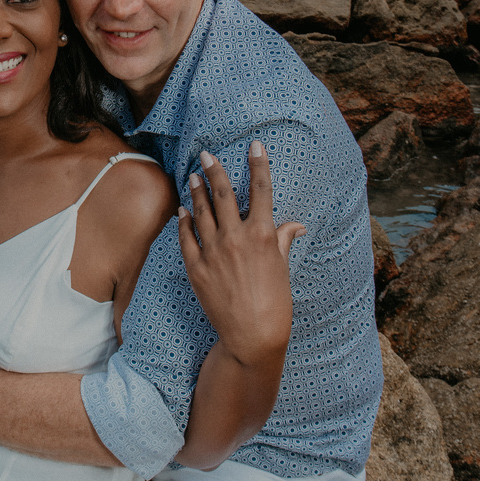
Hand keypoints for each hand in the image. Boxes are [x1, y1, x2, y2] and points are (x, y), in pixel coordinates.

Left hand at [177, 141, 305, 366]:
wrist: (252, 335)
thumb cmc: (274, 302)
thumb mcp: (282, 267)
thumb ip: (283, 240)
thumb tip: (295, 226)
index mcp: (263, 235)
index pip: (262, 190)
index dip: (259, 164)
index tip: (255, 145)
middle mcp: (236, 237)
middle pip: (224, 194)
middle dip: (215, 170)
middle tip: (207, 154)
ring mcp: (213, 251)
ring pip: (202, 211)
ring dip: (197, 191)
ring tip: (193, 176)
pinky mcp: (196, 267)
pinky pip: (186, 237)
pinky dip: (184, 221)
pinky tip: (183, 210)